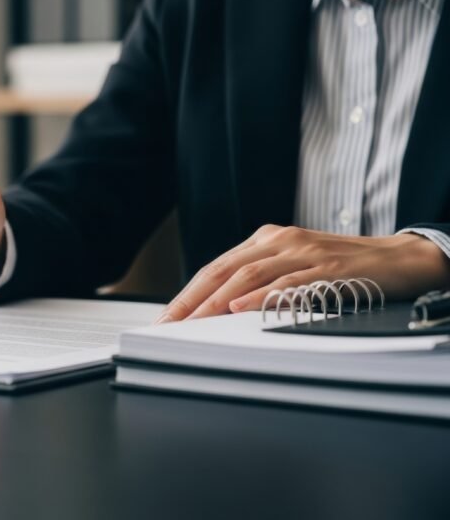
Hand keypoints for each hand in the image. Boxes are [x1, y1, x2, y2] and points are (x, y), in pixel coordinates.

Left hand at [158, 225, 449, 322]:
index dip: (187, 293)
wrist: (399, 259)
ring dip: (216, 302)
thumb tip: (219, 309)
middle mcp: (279, 241)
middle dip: (192, 299)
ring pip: (248, 275)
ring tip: (193, 323)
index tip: (165, 319)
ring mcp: (303, 252)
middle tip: (169, 325)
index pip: (216, 267)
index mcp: (266, 239)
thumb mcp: (293, 266)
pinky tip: (239, 308)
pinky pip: (287, 283)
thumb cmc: (342, 268)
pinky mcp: (327, 268)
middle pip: (224, 270)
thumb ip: (260, 280)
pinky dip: (260, 296)